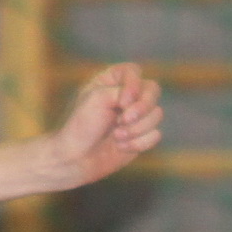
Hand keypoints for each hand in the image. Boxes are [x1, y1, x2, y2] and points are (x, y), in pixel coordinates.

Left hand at [40, 63, 163, 187]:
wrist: (75, 159)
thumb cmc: (81, 125)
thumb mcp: (98, 98)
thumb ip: (124, 90)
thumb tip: (143, 103)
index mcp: (110, 81)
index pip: (134, 72)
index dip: (134, 86)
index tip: (122, 102)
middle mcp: (125, 97)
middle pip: (153, 90)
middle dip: (142, 108)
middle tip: (123, 120)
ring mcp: (135, 117)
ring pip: (157, 114)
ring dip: (137, 128)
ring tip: (116, 137)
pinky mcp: (140, 136)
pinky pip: (156, 135)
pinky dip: (139, 143)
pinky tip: (121, 148)